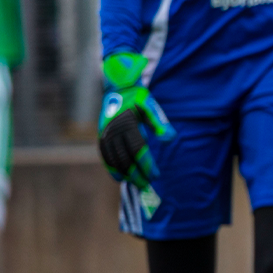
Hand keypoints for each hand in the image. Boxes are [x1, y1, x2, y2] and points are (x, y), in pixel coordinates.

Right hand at [97, 52, 174, 188]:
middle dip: (136, 173)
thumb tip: (170, 140)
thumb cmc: (138, 98)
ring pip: (114, 160)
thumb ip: (161, 124)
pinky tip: (120, 177)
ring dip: (125, 174)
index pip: (138, 150)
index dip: (146, 164)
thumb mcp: (152, 107)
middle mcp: (113, 131)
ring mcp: (105, 134)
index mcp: (127, 124)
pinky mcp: (101, 136)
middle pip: (125, 158)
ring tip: (136, 183)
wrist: (118, 88)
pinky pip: (105, 156)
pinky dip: (112, 168)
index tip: (155, 175)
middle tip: (146, 185)